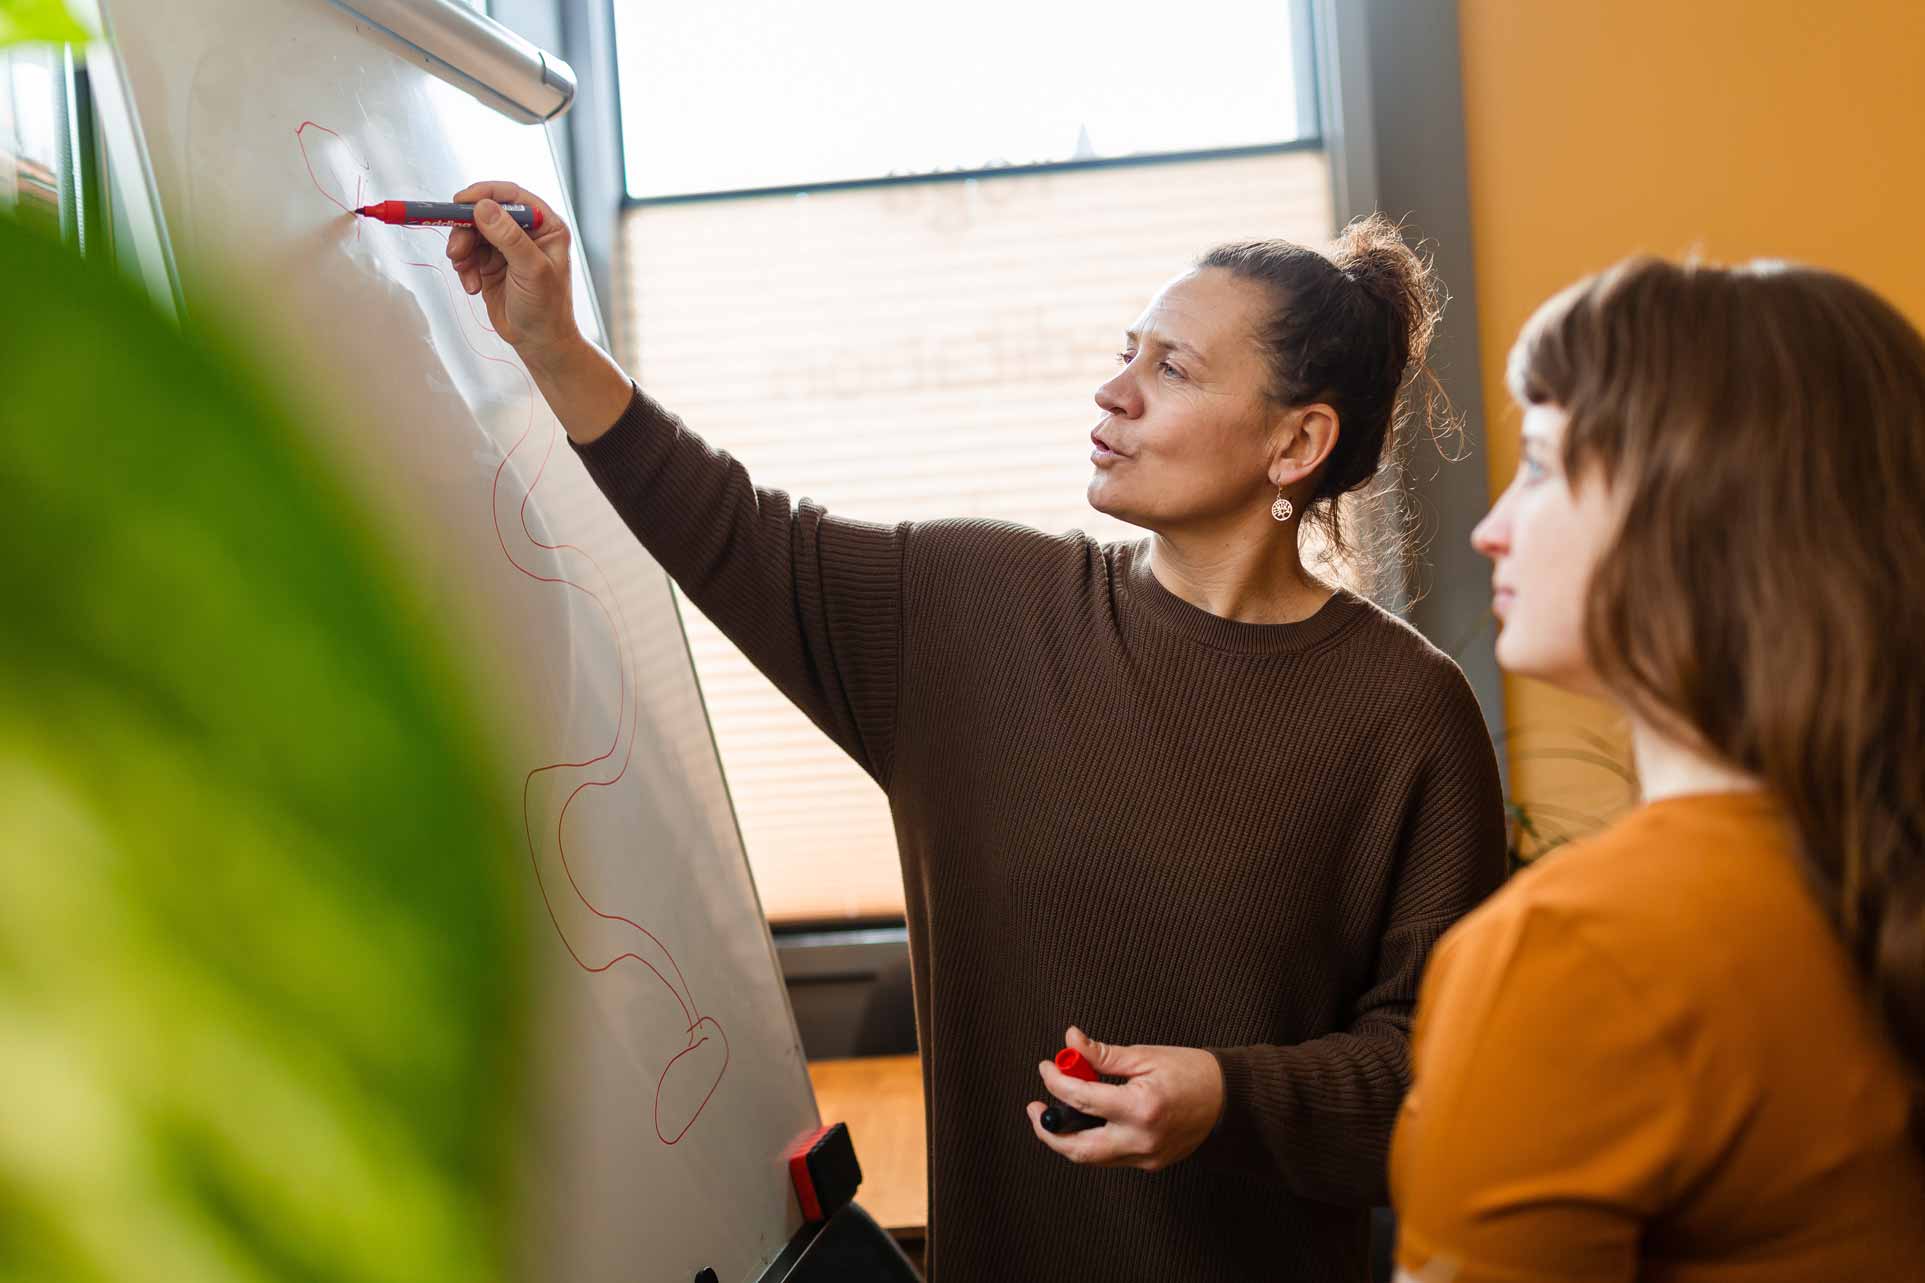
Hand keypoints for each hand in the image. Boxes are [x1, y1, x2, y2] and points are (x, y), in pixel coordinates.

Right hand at [445, 181, 578, 367]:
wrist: (539, 342)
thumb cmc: (546, 309)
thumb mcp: (531, 271)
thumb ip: (509, 238)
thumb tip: (483, 207)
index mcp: (546, 226)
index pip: (511, 196)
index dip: (483, 195)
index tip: (459, 203)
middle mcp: (526, 232)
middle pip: (484, 212)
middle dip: (466, 229)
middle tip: (456, 249)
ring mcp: (506, 247)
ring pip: (471, 232)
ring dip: (462, 250)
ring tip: (464, 273)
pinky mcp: (490, 263)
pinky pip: (467, 253)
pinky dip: (464, 267)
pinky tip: (472, 286)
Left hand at [1025, 1025, 1224, 1170]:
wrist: (1231, 1100)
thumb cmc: (1192, 1072)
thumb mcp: (1145, 1055)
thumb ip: (1102, 1054)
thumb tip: (1070, 1041)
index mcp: (1140, 1108)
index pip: (1081, 1099)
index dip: (1055, 1081)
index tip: (1046, 1067)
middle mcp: (1141, 1140)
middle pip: (1077, 1148)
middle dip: (1048, 1130)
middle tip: (1035, 1108)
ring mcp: (1146, 1157)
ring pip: (1092, 1158)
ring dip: (1068, 1138)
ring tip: (1057, 1112)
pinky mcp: (1150, 1163)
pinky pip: (1111, 1156)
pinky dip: (1093, 1139)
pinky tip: (1089, 1119)